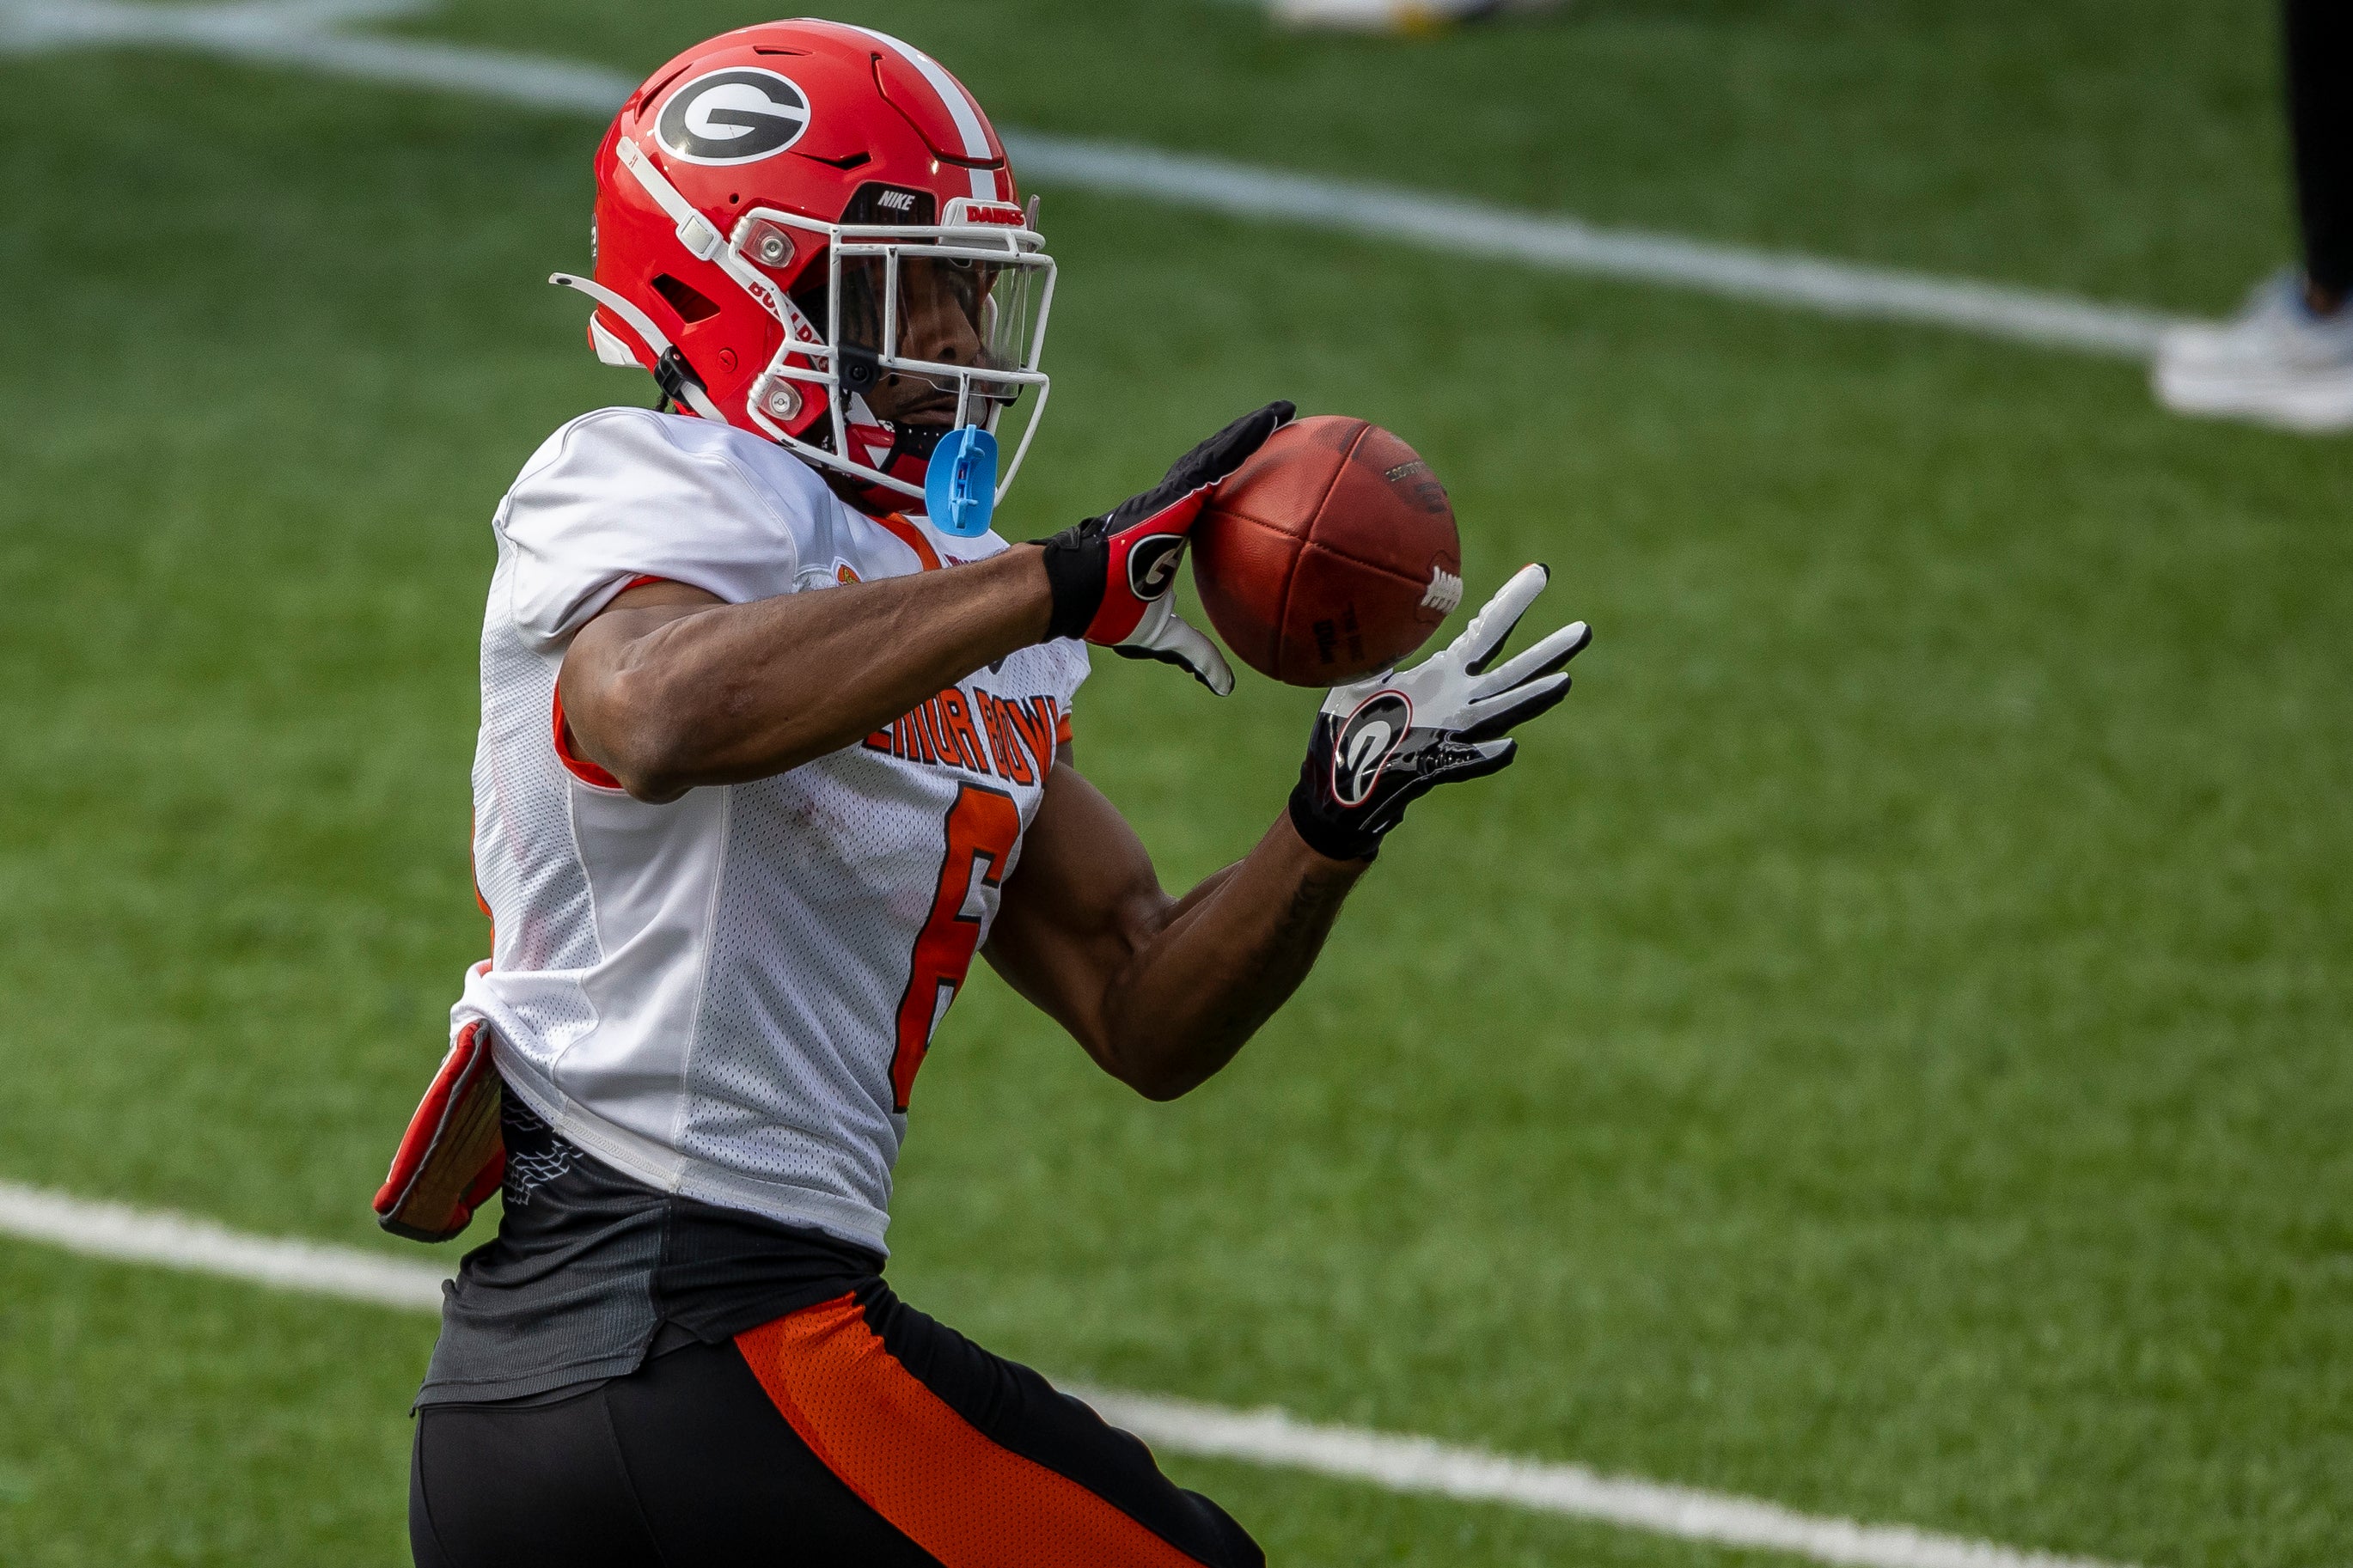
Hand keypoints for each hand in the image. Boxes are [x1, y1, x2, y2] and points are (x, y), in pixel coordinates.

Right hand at [1040, 401, 1294, 694]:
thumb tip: (1226, 687)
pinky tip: (1274, 420)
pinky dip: (1246, 438)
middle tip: (1280, 430)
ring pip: (1218, 453)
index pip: (1206, 504)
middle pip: (1215, 467)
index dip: (1230, 489)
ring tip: (1284, 412)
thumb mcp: (1163, 636)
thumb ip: (1196, 654)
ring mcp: (1173, 494)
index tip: (1258, 479)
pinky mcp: (1175, 491)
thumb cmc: (1108, 610)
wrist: (1074, 592)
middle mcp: (1171, 505)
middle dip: (1244, 447)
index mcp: (1170, 533)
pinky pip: (1219, 459)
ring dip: (1251, 431)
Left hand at [1287, 564, 1589, 862]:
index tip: (1539, 573)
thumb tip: (1374, 600)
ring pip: (1499, 713)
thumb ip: (1381, 643)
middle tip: (1584, 630)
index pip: (1488, 632)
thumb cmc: (1352, 723)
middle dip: (1547, 652)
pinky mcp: (1434, 765)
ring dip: (1530, 699)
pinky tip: (1508, 746)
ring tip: (1563, 682)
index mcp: (1446, 675)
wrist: (1342, 779)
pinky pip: (1464, 761)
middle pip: (1511, 671)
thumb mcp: (1365, 672)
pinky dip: (1485, 755)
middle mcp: (1459, 701)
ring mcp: (1451, 734)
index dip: (1512, 603)